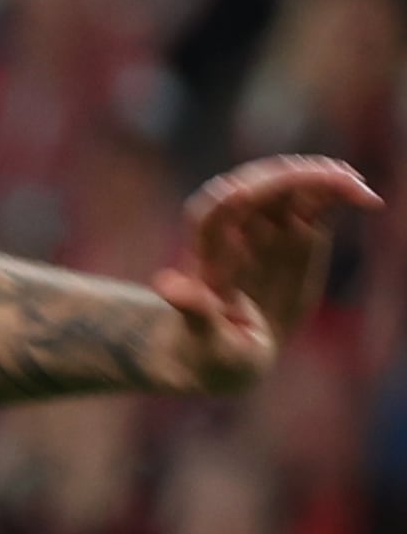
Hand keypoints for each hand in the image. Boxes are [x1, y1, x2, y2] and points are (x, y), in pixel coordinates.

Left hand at [153, 155, 378, 391]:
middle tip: (330, 183)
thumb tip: (167, 283)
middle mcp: (233, 232)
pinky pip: (317, 202)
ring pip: (290, 187)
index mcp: (204, 257)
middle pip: (256, 187)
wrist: (228, 354)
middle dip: (288, 180)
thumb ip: (193, 312)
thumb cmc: (207, 352)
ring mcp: (266, 228)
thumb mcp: (202, 340)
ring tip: (357, 190)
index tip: (241, 191)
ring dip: (322, 179)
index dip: (223, 201)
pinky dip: (340, 194)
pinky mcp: (296, 231)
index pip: (209, 215)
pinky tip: (366, 199)